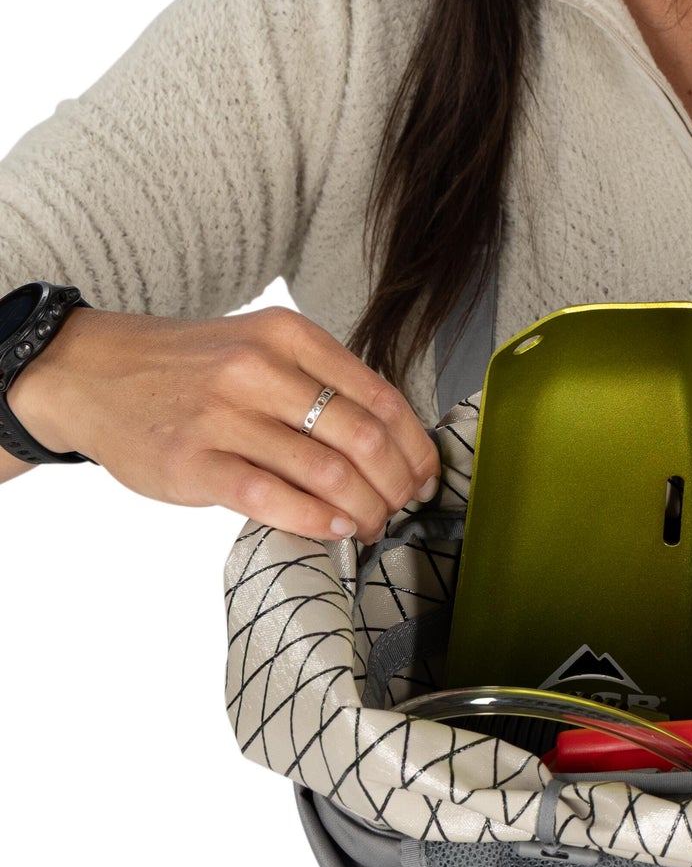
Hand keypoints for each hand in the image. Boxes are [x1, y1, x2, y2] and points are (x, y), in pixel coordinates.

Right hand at [6, 305, 441, 542]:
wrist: (90, 374)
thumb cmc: (191, 369)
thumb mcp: (262, 348)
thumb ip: (321, 384)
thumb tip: (393, 443)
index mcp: (290, 336)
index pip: (382, 397)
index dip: (415, 447)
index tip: (426, 476)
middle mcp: (261, 369)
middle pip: (364, 438)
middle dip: (397, 485)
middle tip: (402, 509)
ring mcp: (224, 415)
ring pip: (327, 472)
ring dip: (365, 510)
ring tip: (372, 526)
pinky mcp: (193, 461)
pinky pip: (272, 498)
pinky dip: (317, 521)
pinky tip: (335, 530)